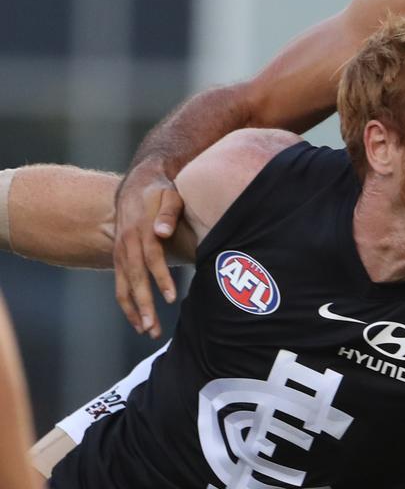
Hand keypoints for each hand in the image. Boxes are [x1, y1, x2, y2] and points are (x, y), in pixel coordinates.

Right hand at [113, 160, 182, 337]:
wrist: (137, 185)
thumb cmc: (161, 192)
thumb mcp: (169, 195)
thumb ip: (168, 213)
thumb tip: (162, 232)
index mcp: (141, 231)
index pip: (152, 258)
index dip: (161, 278)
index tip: (172, 298)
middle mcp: (127, 245)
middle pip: (135, 279)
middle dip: (144, 305)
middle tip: (153, 329)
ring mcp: (121, 253)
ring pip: (124, 287)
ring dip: (134, 311)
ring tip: (147, 332)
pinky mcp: (119, 259)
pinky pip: (121, 285)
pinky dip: (128, 304)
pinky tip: (138, 321)